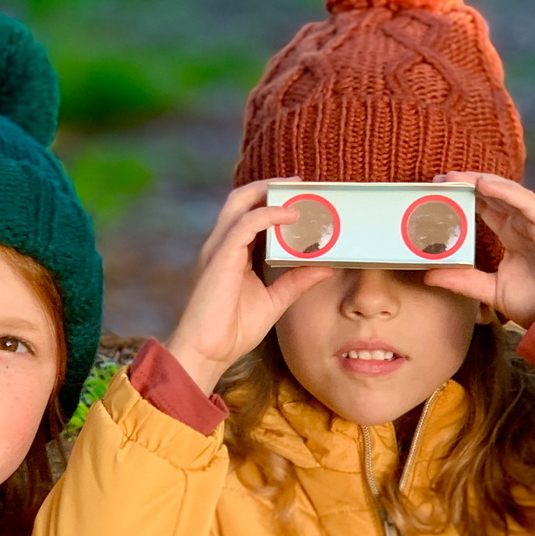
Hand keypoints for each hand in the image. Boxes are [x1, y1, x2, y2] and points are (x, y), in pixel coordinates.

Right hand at [166, 180, 333, 393]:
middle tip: (301, 184)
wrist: (208, 351)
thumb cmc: (232, 330)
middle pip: (242, 199)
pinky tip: (291, 214)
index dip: (273, 202)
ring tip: (298, 190)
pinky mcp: (221, 257)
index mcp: (232, 254)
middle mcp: (223, 246)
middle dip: (270, 186)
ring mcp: (219, 249)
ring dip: (269, 192)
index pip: (250, 216)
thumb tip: (326, 267)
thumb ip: (297, 281)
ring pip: (241, 203)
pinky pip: (246, 224)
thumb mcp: (274, 301)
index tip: (302, 197)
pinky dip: (269, 214)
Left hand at [422, 172, 534, 327]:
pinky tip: (483, 185)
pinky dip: (505, 192)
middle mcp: (526, 222)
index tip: (437, 191)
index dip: (464, 197)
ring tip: (455, 176)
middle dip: (468, 184)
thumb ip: (462, 280)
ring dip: (481, 182)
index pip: (486, 207)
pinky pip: (526, 202)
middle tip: (440, 178)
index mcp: (514, 234)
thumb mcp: (489, 289)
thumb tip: (429, 276)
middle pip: (494, 195)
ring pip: (508, 193)